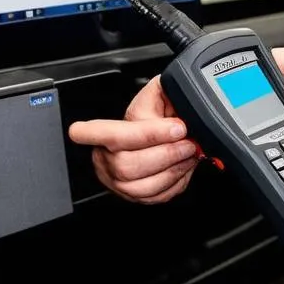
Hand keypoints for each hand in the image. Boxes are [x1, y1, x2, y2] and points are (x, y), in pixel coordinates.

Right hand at [67, 76, 198, 203]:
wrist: (161, 137)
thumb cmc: (151, 117)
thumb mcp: (155, 95)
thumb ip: (162, 88)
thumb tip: (176, 90)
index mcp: (103, 132)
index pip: (94, 133)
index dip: (134, 132)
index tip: (174, 127)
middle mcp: (105, 159)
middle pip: (126, 164)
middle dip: (165, 152)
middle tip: (187, 141)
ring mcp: (119, 181)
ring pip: (143, 185)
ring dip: (174, 168)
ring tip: (189, 152)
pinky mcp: (137, 196)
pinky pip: (157, 196)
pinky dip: (177, 182)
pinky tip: (184, 166)